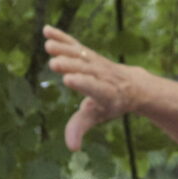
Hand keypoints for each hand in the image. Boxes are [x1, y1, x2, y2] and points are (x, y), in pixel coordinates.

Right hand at [43, 25, 141, 150]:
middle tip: (55, 64)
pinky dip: (61, 36)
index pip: (94, 88)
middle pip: (85, 69)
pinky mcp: (87, 52)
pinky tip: (46, 30)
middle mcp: (102, 75)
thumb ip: (82, 128)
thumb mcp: (98, 116)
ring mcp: (95, 61)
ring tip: (48, 45)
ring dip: (64, 49)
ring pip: (79, 54)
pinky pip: (74, 43)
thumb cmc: (112, 104)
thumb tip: (72, 148)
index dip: (83, 83)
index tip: (69, 80)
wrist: (131, 84)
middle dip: (71, 65)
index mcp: (106, 93)